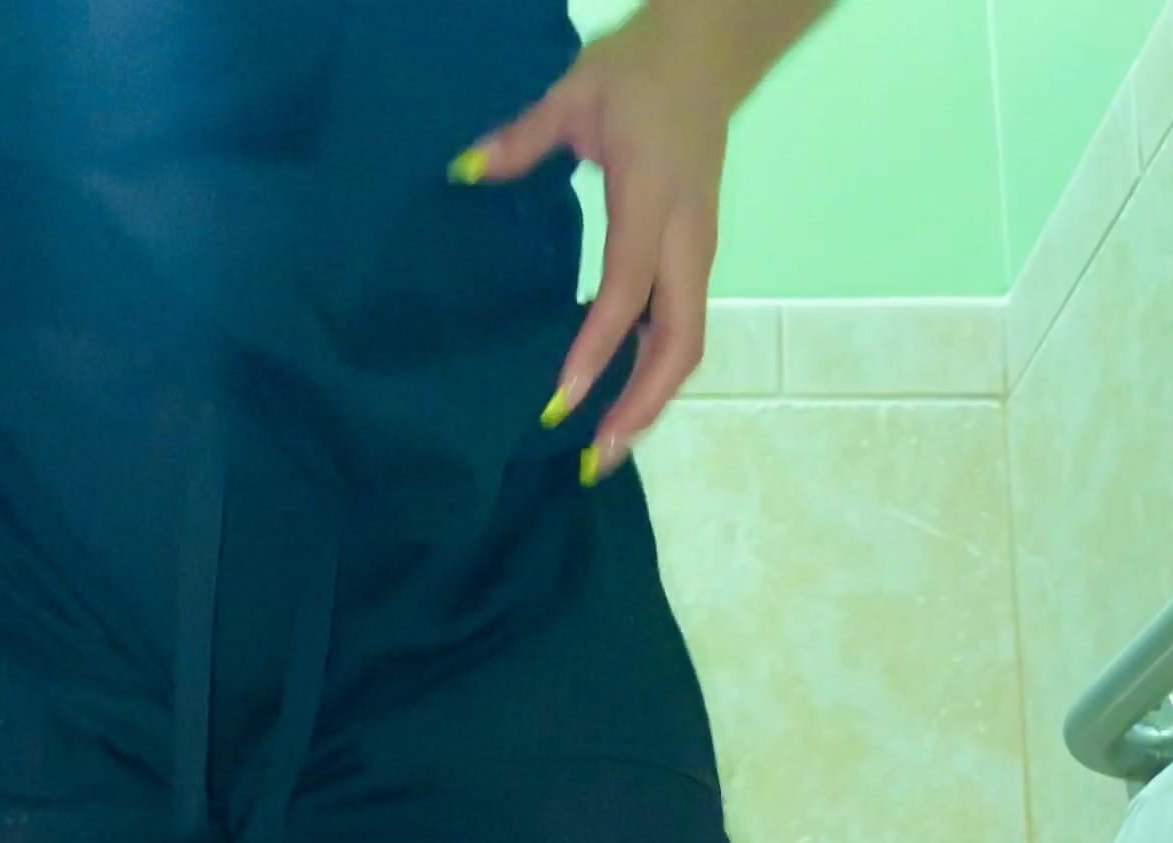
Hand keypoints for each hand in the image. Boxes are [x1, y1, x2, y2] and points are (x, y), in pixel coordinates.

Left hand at [449, 6, 745, 483]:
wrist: (708, 56)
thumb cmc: (638, 76)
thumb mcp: (576, 93)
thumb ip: (522, 138)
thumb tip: (463, 171)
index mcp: (654, 202)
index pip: (628, 291)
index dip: (597, 349)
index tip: (561, 399)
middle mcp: (686, 242)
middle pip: (677, 343)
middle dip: (639, 405)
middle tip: (593, 456)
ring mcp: (697, 257)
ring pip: (685, 349)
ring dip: (649, 405)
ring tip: (606, 452)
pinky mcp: (695, 266)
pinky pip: (680, 336)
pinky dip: (653, 380)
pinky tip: (620, 411)